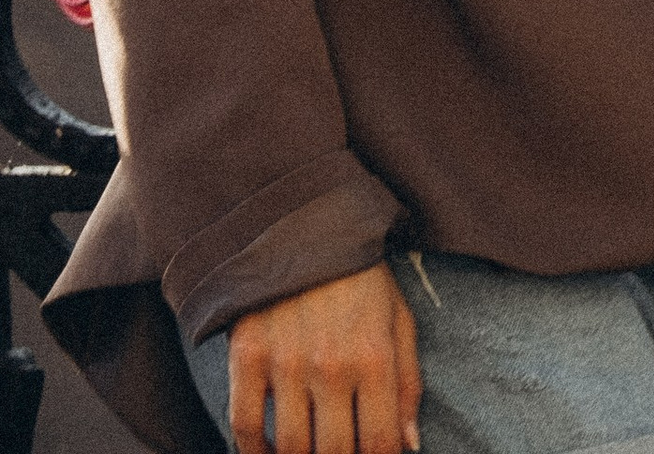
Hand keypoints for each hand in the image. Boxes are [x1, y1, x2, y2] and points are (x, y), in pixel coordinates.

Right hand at [225, 263, 420, 453]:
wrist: (308, 223)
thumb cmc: (361, 277)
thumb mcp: (398, 319)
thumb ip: (408, 384)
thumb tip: (409, 445)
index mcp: (374, 357)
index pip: (379, 444)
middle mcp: (331, 365)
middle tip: (339, 451)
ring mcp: (287, 362)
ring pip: (290, 448)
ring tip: (308, 452)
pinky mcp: (248, 354)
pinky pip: (244, 426)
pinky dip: (253, 452)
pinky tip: (267, 453)